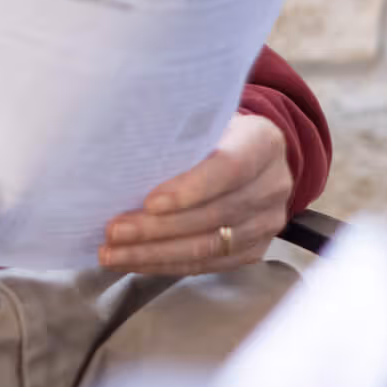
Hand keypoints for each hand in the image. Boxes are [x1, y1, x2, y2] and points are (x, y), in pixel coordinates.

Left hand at [99, 112, 291, 275]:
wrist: (251, 155)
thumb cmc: (216, 135)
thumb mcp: (203, 122)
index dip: (190, 189)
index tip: (149, 202)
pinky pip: (208, 264)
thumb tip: (119, 154)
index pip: (229, 168)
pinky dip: (167, 265)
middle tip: (115, 231)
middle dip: (158, 228)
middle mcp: (272, 185)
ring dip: (155, 253)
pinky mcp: (254, 249)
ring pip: (208, 246)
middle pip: (214, 214)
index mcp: (263, 143)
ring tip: (114, 253)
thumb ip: (177, 136)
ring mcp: (266, 222)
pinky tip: (136, 262)